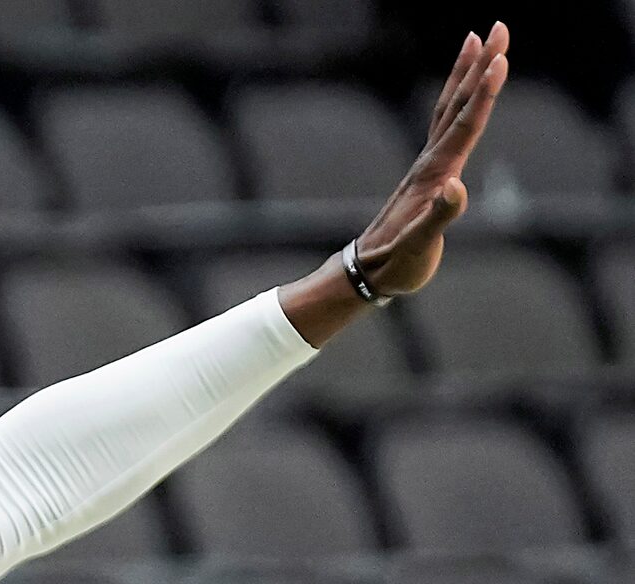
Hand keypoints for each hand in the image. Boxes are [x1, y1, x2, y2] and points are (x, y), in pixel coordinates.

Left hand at [356, 22, 509, 296]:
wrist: (366, 274)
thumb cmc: (394, 265)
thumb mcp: (418, 247)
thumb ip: (438, 217)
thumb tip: (456, 187)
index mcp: (435, 176)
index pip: (465, 126)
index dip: (484, 94)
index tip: (501, 59)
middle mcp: (430, 163)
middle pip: (458, 104)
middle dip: (480, 66)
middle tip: (499, 26)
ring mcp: (427, 167)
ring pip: (449, 109)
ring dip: (465, 74)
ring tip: (477, 40)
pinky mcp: (426, 175)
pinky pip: (444, 126)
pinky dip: (456, 102)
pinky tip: (461, 94)